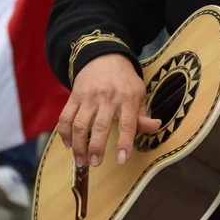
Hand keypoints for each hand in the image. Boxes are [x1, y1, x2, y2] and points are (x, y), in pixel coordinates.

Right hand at [56, 53, 159, 167]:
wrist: (104, 56)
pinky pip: (66, 117)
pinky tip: (68, 145)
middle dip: (96, 147)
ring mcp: (89, 96)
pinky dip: (64, 133)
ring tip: (80, 161)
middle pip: (100, 126)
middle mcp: (108, 97)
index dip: (125, 143)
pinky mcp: (74, 95)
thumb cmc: (125, 80)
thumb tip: (156, 127)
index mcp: (128, 98)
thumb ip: (144, 114)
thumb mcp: (139, 93)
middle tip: (94, 163)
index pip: (128, 123)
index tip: (122, 160)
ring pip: (79, 124)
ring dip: (78, 145)